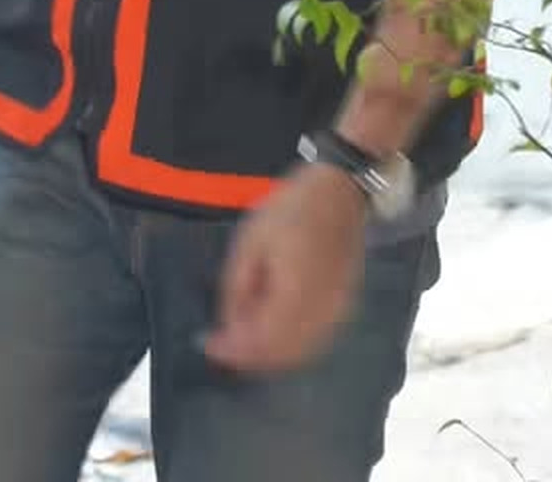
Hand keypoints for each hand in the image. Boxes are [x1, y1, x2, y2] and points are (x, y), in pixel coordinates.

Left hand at [203, 165, 365, 374]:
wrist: (338, 194)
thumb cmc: (291, 210)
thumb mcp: (250, 242)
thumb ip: (237, 289)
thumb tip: (227, 326)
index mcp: (295, 294)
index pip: (261, 342)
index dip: (233, 351)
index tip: (209, 345)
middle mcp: (320, 313)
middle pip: (280, 356)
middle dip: (248, 355)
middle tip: (223, 341)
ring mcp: (335, 315)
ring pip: (298, 355)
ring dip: (268, 354)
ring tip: (243, 333)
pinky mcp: (342, 311)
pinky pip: (312, 343)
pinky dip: (288, 345)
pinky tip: (270, 328)